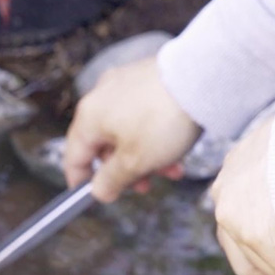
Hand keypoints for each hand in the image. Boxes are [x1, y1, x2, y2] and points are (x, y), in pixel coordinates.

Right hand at [62, 55, 201, 201]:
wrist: (200, 78)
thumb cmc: (163, 120)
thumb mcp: (135, 162)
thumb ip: (111, 181)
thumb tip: (98, 192)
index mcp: (89, 117)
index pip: (74, 156)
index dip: (82, 181)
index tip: (96, 197)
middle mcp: (101, 96)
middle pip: (104, 145)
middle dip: (125, 170)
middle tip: (145, 186)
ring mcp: (124, 84)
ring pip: (127, 131)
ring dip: (145, 156)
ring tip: (171, 170)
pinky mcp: (146, 78)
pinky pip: (143, 114)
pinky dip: (154, 135)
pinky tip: (177, 147)